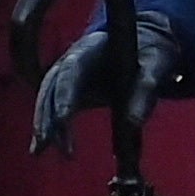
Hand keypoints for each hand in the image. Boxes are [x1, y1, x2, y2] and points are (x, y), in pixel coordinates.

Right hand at [29, 8, 191, 155]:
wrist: (145, 45)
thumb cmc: (151, 52)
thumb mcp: (155, 65)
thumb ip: (145, 90)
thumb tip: (132, 123)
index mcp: (92, 47)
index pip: (71, 70)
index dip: (64, 94)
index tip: (62, 119)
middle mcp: (73, 59)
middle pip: (52, 86)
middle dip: (46, 114)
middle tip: (45, 142)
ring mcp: (68, 74)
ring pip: (47, 98)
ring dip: (43, 124)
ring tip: (38, 150)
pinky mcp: (71, 90)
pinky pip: (53, 108)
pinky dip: (48, 127)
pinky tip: (39, 147)